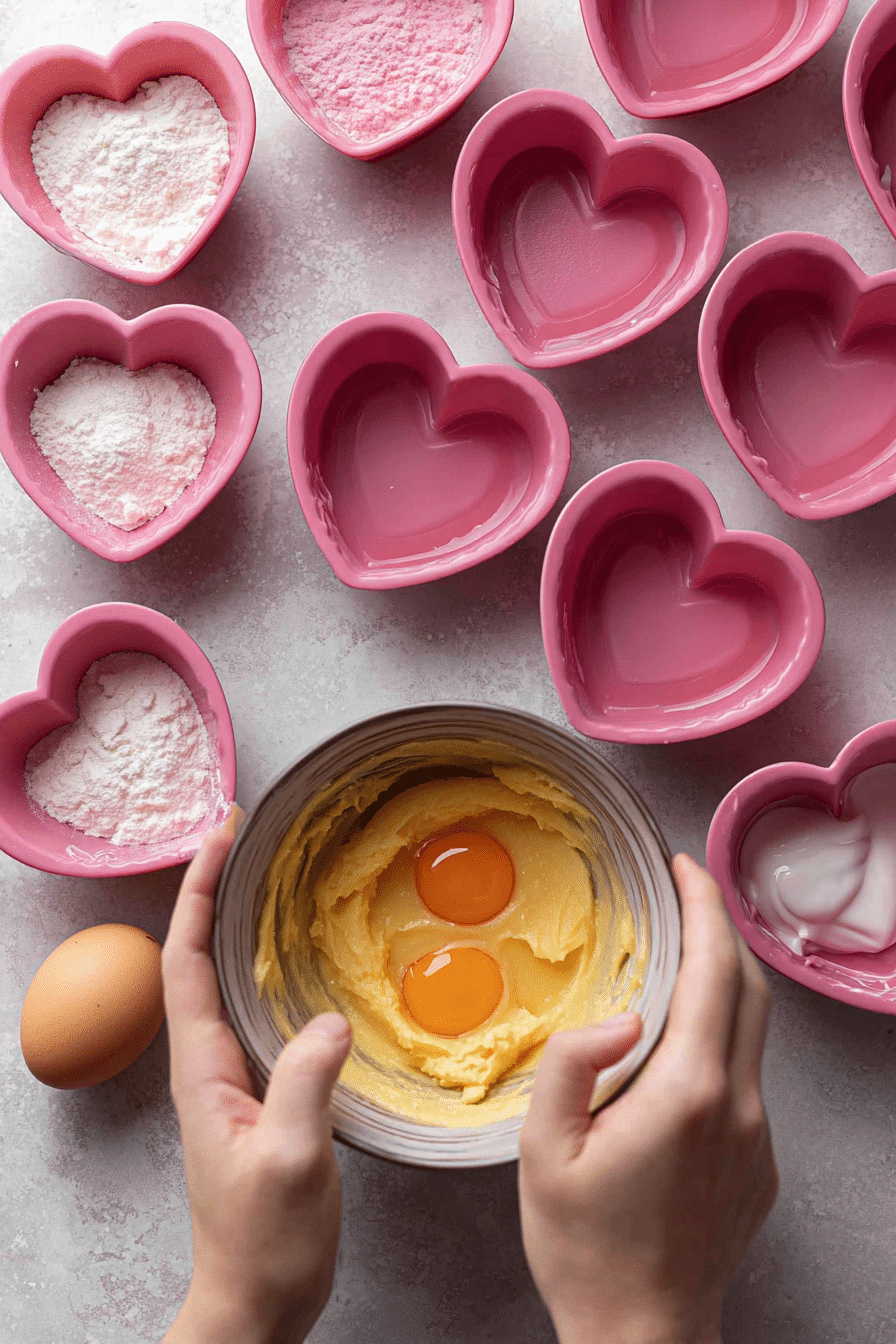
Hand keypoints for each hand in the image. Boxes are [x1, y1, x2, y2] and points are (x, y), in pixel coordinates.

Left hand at [161, 810, 351, 1343]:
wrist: (255, 1301)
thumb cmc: (265, 1242)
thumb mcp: (291, 1162)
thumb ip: (306, 1086)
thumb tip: (330, 1021)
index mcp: (204, 1069)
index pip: (185, 961)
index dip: (197, 894)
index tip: (219, 838)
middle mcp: (209, 1063)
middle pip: (197, 956)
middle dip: (211, 890)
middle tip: (241, 836)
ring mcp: (232, 1078)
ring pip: (224, 978)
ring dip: (235, 921)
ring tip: (263, 875)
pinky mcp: (259, 1092)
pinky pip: (255, 1009)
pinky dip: (267, 965)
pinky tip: (297, 959)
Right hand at [519, 853, 777, 1343]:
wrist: (642, 1334)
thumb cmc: (584, 1247)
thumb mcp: (545, 1151)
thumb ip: (573, 1065)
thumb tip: (621, 1013)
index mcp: (686, 1092)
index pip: (713, 973)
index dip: (704, 908)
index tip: (686, 868)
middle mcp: (737, 1106)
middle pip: (749, 989)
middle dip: (721, 927)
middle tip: (685, 891)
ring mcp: (756, 1136)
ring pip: (754, 1030)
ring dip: (724, 978)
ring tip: (679, 952)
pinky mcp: (759, 1160)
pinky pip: (747, 1074)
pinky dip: (723, 1032)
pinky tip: (681, 1038)